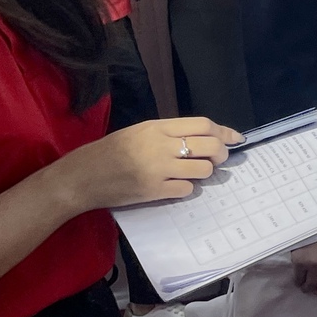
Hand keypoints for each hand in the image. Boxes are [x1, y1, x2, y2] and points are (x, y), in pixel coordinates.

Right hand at [59, 117, 240, 209]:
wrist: (81, 177)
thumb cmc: (109, 152)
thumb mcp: (139, 132)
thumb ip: (170, 133)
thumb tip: (206, 137)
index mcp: (157, 128)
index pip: (203, 125)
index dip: (224, 132)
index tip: (236, 139)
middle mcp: (161, 146)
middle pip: (210, 146)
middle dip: (221, 153)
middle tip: (218, 159)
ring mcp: (159, 169)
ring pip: (203, 169)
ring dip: (204, 172)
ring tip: (192, 172)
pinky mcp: (154, 191)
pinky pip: (187, 190)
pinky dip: (187, 189)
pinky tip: (177, 186)